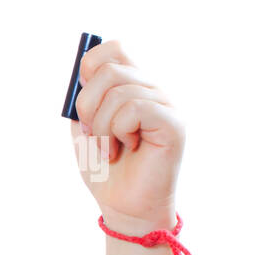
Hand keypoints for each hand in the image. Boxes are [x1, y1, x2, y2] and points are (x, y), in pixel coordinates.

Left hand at [70, 39, 184, 232]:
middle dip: (87, 106)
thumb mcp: (84, 128)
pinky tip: (125, 149)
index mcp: (131, 86)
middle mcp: (152, 89)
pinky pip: (135, 108)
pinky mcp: (174, 123)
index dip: (89, 68)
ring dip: (101, 127)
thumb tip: (80, 75)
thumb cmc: (105, 169)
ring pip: (119, 92)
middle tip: (92, 134)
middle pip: (109, 69)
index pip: (113, 49)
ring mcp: (166, 105)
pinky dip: (118, 131)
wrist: (123, 205)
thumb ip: (84, 99)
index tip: (84, 102)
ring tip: (110, 148)